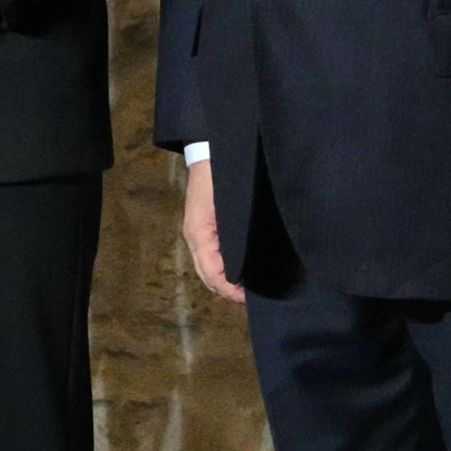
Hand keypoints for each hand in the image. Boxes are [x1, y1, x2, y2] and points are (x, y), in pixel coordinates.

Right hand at [180, 156, 243, 304]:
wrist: (212, 152)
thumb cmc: (223, 176)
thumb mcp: (231, 207)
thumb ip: (234, 238)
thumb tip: (242, 268)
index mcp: (199, 235)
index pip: (212, 274)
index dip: (230, 290)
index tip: (250, 297)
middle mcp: (196, 239)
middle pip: (209, 277)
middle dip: (229, 291)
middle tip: (254, 297)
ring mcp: (199, 234)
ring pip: (209, 269)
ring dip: (227, 282)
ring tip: (250, 288)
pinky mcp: (205, 229)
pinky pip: (212, 257)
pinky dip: (225, 270)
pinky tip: (243, 270)